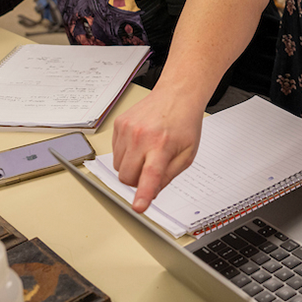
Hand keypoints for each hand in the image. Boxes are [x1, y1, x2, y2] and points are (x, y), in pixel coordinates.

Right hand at [112, 85, 204, 211]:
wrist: (177, 94)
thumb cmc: (184, 122)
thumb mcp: (187, 154)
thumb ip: (169, 176)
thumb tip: (151, 193)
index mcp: (162, 145)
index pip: (150, 175)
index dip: (143, 194)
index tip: (138, 207)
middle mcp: (141, 136)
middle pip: (126, 177)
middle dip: (137, 180)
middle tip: (151, 168)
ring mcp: (127, 129)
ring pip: (118, 166)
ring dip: (130, 166)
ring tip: (147, 151)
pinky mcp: (118, 124)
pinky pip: (114, 151)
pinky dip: (126, 153)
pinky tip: (140, 141)